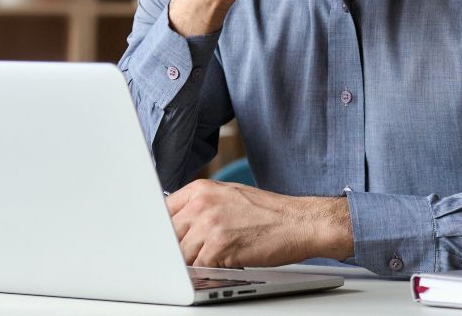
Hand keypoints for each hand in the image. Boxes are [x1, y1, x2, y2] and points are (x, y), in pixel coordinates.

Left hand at [165, 179, 352, 268]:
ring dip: (192, 263)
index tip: (163, 242)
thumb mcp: (228, 196)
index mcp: (200, 189)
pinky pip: (197, 267)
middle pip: (168, 235)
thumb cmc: (268, 212)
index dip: (162, 231)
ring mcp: (209, 225)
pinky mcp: (219, 247)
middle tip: (193, 255)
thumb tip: (176, 224)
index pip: (162, 212)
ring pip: (180, 255)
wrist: (299, 222)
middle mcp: (201, 204)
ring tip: (213, 259)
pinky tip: (221, 266)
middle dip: (176, 250)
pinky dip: (206, 272)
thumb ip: (200, 206)